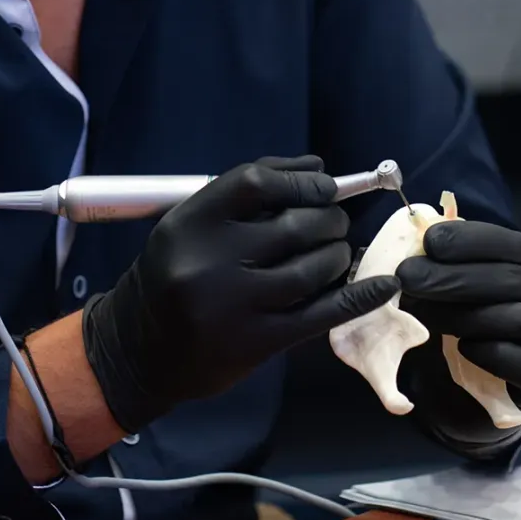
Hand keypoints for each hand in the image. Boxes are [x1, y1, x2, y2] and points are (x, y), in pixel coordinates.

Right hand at [82, 156, 400, 432]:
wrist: (137, 349)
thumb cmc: (173, 274)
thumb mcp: (191, 225)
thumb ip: (247, 194)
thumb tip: (318, 170)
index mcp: (190, 223)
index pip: (257, 182)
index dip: (300, 181)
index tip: (323, 187)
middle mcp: (209, 261)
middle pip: (294, 226)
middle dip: (328, 221)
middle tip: (334, 225)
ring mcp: (234, 305)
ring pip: (312, 268)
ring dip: (337, 255)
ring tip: (335, 253)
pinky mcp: (255, 342)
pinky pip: (321, 315)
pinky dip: (359, 296)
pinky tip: (383, 284)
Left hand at [396, 220, 520, 410]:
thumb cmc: (496, 312)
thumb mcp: (484, 279)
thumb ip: (462, 261)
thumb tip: (417, 246)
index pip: (506, 242)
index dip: (465, 240)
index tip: (428, 242)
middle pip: (502, 280)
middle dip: (448, 277)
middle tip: (407, 278)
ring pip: (509, 318)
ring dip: (458, 315)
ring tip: (421, 312)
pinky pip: (510, 357)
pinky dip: (482, 351)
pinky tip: (462, 346)